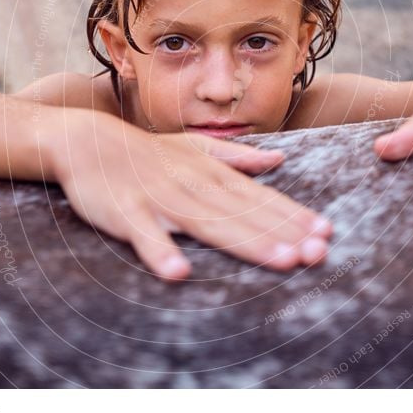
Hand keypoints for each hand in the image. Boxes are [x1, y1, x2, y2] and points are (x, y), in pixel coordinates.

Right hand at [43, 109, 332, 279]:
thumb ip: (237, 157)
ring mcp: (160, 198)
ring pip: (208, 223)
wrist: (87, 140)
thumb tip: (279, 158)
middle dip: (283, 234)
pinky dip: (160, 251)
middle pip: (244, 213)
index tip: (326, 232)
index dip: (293, 215)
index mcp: (210, 174)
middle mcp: (192, 185)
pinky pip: (144, 235)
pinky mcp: (125, 212)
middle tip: (318, 253)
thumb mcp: (194, 148)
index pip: (259, 197)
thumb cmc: (146, 151)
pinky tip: (178, 272)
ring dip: (245, 242)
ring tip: (281, 261)